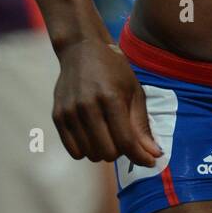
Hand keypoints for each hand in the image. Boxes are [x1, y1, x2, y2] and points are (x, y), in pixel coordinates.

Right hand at [52, 39, 163, 166]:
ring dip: (105, 152)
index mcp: (110, 98)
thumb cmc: (114, 71)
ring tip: (110, 135)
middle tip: (126, 139)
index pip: (126, 141)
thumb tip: (153, 155)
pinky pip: (74, 151)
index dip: (141, 156)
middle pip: (108, 152)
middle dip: (123, 152)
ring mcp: (69, 112)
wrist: (81, 51)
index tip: (150, 161)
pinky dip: (87, 150)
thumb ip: (142, 125)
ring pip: (91, 154)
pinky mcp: (58, 117)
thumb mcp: (135, 92)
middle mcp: (87, 106)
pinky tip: (95, 137)